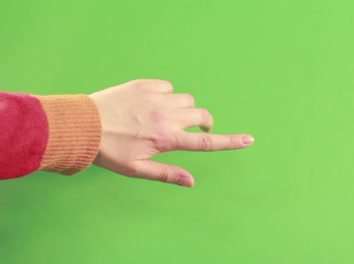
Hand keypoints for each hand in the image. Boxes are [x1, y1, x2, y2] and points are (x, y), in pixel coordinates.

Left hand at [89, 79, 253, 186]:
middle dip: (203, 122)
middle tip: (194, 127)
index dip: (230, 141)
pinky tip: (152, 102)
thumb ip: (167, 173)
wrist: (83, 125)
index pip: (206, 142)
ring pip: (186, 99)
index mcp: (167, 138)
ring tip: (166, 115)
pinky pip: (169, 86)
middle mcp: (166, 116)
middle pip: (202, 115)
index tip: (249, 139)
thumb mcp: (137, 168)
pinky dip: (167, 94)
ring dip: (184, 108)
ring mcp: (156, 97)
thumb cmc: (110, 151)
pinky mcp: (145, 84)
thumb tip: (192, 182)